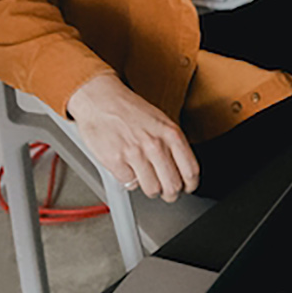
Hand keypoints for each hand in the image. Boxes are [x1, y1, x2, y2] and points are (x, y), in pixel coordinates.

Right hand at [64, 72, 198, 200]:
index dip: (189, 185)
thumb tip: (183, 169)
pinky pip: (129, 184)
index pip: (191, 171)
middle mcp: (155, 145)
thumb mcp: (161, 121)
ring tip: (144, 177)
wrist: (100, 99)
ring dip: (149, 188)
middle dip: (170, 193)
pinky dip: (128, 179)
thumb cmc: (129, 109)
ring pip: (152, 190)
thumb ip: (173, 144)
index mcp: (171, 134)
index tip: (186, 188)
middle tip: (165, 191)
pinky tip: (126, 167)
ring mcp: (135, 154)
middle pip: (172, 186)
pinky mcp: (115, 161)